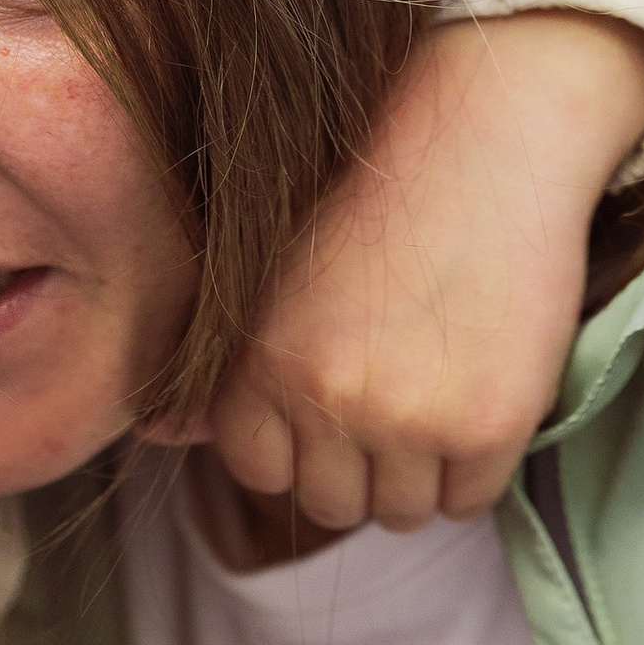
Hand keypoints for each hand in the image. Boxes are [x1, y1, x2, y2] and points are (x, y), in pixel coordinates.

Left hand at [177, 11, 643, 533]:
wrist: (486, 133)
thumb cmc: (379, 195)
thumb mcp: (277, 270)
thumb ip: (224, 364)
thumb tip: (156, 435)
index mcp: (259, 358)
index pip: (259, 471)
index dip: (298, 444)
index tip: (333, 398)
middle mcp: (321, 398)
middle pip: (332, 504)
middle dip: (359, 464)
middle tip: (395, 387)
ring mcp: (405, 420)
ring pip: (401, 512)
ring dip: (418, 470)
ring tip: (438, 381)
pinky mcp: (487, 428)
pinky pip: (470, 501)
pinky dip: (475, 465)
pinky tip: (480, 387)